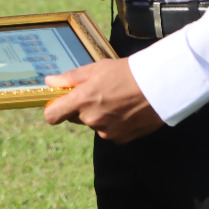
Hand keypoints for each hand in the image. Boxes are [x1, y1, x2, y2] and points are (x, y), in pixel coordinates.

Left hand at [42, 59, 163, 142]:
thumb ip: (70, 78)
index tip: (60, 103)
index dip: (53, 110)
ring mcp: (106, 131)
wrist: (159, 86)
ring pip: (94, 124)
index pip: (52, 116)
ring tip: (118, 99)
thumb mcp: (96, 69)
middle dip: (82, 107)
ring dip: (100, 115)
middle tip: (100, 92)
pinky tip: (127, 110)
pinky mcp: (121, 139)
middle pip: (76, 118)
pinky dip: (115, 123)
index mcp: (82, 100)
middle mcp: (91, 119)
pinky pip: (110, 132)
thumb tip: (49, 81)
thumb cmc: (126, 72)